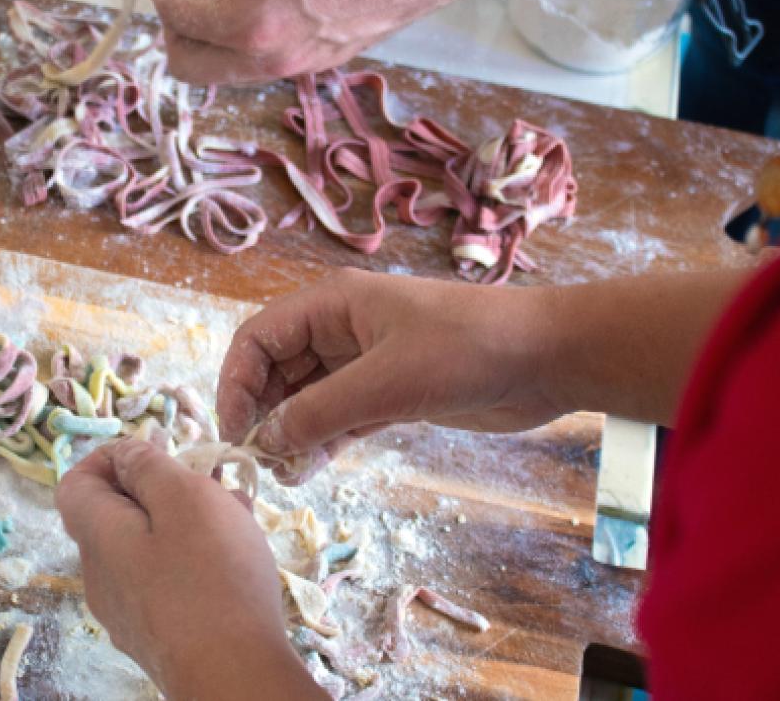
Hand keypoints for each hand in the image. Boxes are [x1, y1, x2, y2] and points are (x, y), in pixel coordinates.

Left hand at [56, 439, 325, 698]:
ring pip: (146, 547)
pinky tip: (236, 556)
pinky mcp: (158, 635)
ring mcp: (128, 612)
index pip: (76, 482)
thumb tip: (126, 453)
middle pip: (115, 515)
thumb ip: (149, 466)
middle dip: (160, 487)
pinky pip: (165, 581)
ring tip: (235, 512)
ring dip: (184, 521)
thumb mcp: (183, 497)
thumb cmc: (210, 577)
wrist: (233, 676)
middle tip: (208, 478)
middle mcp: (101, 576)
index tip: (158, 449)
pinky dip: (193, 558)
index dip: (110, 456)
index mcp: (97, 537)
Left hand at [143, 0, 477, 83]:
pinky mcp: (317, 64)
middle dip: (172, 20)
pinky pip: (256, 63)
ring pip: (221, 70)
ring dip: (206, 31)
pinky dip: (239, 35)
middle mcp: (270, 60)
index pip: (175, 12)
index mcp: (251, 24)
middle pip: (185, 65)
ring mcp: (295, 68)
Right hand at [218, 269, 563, 468]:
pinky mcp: (391, 393)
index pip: (258, 338)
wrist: (545, 358)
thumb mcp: (387, 382)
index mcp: (332, 304)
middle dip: (261, 414)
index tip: (234, 432)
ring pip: (306, 399)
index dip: (236, 383)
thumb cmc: (467, 349)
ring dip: (290, 434)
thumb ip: (320, 412)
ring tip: (283, 476)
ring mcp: (365, 362)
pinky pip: (338, 418)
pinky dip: (320, 442)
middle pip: (276, 370)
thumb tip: (265, 441)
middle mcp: (341, 329)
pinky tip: (308, 470)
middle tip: (257, 463)